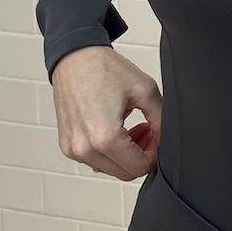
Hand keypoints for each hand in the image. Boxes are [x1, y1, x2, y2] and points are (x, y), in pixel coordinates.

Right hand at [51, 46, 161, 180]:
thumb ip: (161, 121)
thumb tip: (164, 142)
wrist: (75, 58)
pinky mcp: (67, 146)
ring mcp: (73, 149)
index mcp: (105, 137)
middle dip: (141, 155)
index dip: (154, 154)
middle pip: (125, 173)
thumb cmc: (104, 69)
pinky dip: (109, 152)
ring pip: (111, 169)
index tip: (155, 135)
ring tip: (131, 129)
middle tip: (147, 131)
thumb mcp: (145, 91)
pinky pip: (96, 161)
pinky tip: (115, 131)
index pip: (140, 168)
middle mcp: (85, 148)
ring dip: (125, 155)